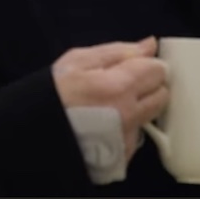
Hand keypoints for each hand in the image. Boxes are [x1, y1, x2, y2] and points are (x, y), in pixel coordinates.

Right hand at [52, 37, 168, 160]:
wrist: (36, 134)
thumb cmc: (52, 94)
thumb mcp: (78, 60)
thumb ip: (118, 51)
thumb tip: (149, 45)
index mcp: (119, 86)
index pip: (158, 70)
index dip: (146, 65)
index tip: (132, 67)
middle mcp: (129, 114)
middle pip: (162, 94)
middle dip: (149, 86)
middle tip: (123, 85)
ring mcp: (127, 137)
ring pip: (152, 116)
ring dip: (140, 107)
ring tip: (112, 105)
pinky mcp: (124, 155)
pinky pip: (137, 134)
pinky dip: (127, 127)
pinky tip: (106, 124)